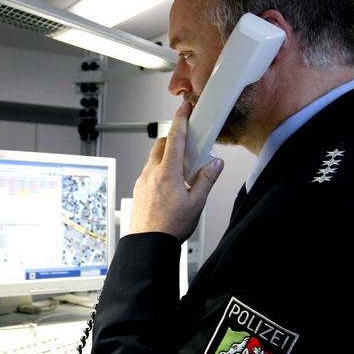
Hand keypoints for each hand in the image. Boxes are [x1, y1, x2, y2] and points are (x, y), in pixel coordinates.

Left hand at [129, 99, 223, 240]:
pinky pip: (148, 172)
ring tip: (181, 170)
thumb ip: (206, 180)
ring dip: (166, 156)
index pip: (174, 138)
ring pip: (153, 158)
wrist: (148, 245)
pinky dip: (159, 170)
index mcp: (167, 173)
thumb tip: (215, 164)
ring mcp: (142, 181)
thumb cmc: (169, 227)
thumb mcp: (196, 203)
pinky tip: (169, 185)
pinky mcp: (138, 190)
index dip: (180, 120)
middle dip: (173, 139)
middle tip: (187, 144)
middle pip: (161, 144)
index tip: (184, 108)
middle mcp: (151, 173)